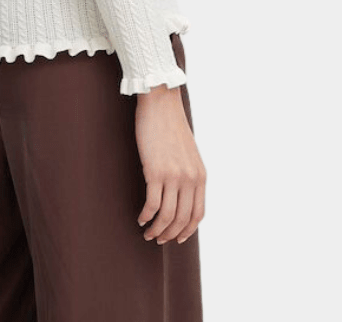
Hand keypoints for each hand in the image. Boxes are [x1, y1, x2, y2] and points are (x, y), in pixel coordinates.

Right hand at [134, 85, 206, 244]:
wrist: (161, 102)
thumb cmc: (170, 125)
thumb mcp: (188, 153)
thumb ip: (188, 174)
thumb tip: (181, 196)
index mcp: (200, 175)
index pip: (197, 214)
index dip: (187, 230)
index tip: (177, 238)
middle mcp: (190, 178)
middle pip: (182, 219)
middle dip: (170, 234)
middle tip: (158, 239)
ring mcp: (173, 176)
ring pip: (166, 216)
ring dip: (156, 230)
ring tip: (148, 233)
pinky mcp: (155, 171)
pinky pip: (152, 204)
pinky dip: (146, 216)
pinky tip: (140, 218)